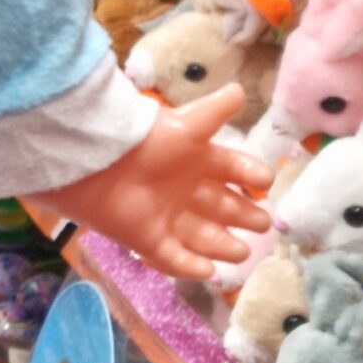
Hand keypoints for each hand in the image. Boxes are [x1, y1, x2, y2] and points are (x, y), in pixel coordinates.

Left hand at [44, 85, 271, 280]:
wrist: (98, 164)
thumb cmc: (146, 142)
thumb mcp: (186, 125)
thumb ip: (215, 111)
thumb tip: (239, 89)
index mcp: (198, 160)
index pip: (234, 170)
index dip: (252, 176)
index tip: (265, 183)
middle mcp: (187, 190)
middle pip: (224, 207)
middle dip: (245, 217)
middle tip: (263, 224)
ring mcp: (168, 217)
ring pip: (204, 236)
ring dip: (224, 246)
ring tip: (242, 252)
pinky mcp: (149, 240)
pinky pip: (174, 258)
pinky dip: (190, 267)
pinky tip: (209, 272)